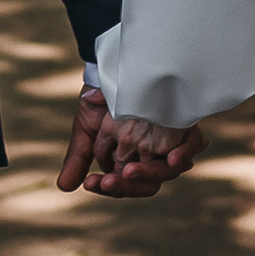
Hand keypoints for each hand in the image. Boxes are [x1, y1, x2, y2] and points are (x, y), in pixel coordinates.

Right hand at [56, 81, 199, 199]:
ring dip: (148, 174)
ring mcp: (170, 142)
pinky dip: (184, 154)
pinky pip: (190, 146)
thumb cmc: (102, 101)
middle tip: (106, 180)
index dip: (109, 187)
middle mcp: (153, 155)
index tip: (90, 182)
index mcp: (132, 161)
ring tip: (127, 171)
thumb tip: (64, 187)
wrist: (113, 68)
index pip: (126, 185)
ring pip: (167, 171)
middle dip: (125, 186)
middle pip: (147, 184)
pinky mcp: (183, 124)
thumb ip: (79, 158)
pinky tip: (172, 157)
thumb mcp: (87, 129)